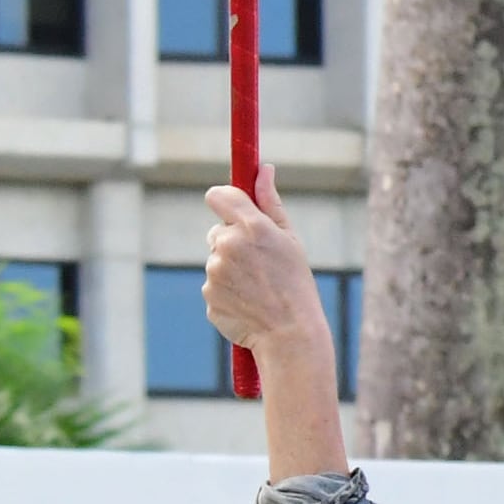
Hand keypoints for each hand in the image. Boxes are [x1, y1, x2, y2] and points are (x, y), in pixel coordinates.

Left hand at [203, 166, 329, 363]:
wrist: (290, 334)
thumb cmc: (295, 283)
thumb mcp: (289, 239)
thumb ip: (270, 202)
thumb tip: (264, 169)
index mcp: (252, 227)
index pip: (218, 196)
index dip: (223, 201)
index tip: (230, 209)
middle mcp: (228, 246)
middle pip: (217, 232)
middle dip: (232, 242)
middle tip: (258, 264)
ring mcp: (214, 272)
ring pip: (216, 261)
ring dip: (230, 269)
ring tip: (256, 287)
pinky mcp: (208, 296)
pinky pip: (214, 286)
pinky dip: (227, 292)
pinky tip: (248, 302)